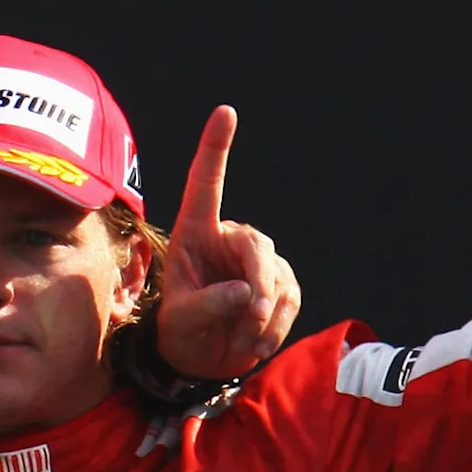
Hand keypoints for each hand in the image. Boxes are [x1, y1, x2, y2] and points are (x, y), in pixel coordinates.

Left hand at [154, 106, 296, 381]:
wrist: (202, 360)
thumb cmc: (180, 333)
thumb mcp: (181, 323)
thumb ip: (207, 306)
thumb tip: (246, 292)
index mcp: (194, 233)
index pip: (206, 185)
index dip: (215, 148)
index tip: (225, 112)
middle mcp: (227, 237)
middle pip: (257, 247)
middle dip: (259, 285)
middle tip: (252, 320)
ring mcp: (258, 258)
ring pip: (278, 277)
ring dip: (265, 315)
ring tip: (241, 341)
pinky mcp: (281, 280)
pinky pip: (291, 297)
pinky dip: (277, 324)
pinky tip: (257, 340)